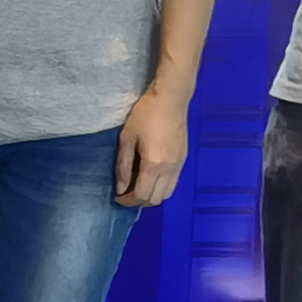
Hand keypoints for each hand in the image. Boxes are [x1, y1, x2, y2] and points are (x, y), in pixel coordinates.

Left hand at [115, 84, 189, 207]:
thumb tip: (121, 188)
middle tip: (126, 194)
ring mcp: (179, 166)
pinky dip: (161, 187)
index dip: (128, 201)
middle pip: (156, 200)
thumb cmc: (145, 115)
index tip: (118, 198)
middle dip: (139, 202)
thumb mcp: (127, 138)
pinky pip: (173, 183)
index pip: (142, 195)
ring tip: (138, 187)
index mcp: (153, 164)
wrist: (171, 100)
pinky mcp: (184, 160)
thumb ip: (123, 166)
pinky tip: (150, 177)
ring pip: (167, 194)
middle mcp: (169, 170)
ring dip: (152, 196)